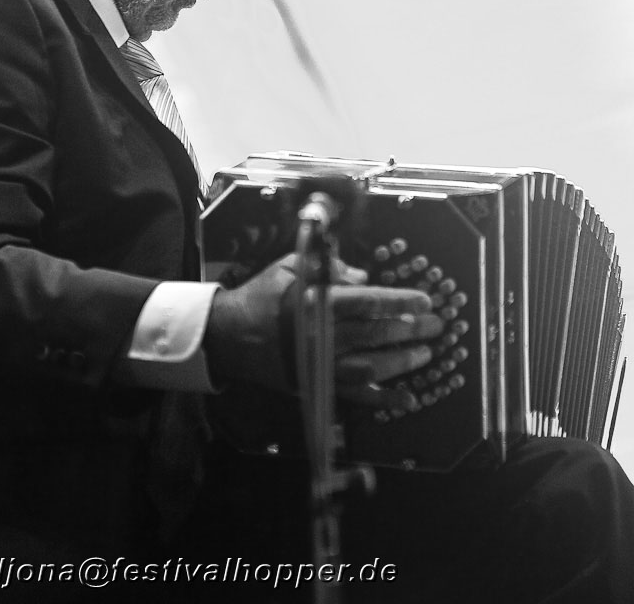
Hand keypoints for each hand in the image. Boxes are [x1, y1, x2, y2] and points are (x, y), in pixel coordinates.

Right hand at [203, 253, 442, 409]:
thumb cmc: (261, 296)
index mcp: (317, 302)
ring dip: (403, 361)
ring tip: (426, 354)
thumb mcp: (290, 267)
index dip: (400, 302)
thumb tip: (364, 277)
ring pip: (373, 366)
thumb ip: (329, 269)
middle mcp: (323, 335)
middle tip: (436, 326)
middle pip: (377, 333)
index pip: (369, 301)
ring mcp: (322, 364)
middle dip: (411, 330)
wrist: (230, 337)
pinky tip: (407, 399)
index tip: (424, 301)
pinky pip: (356, 396)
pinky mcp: (318, 385)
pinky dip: (384, 400)